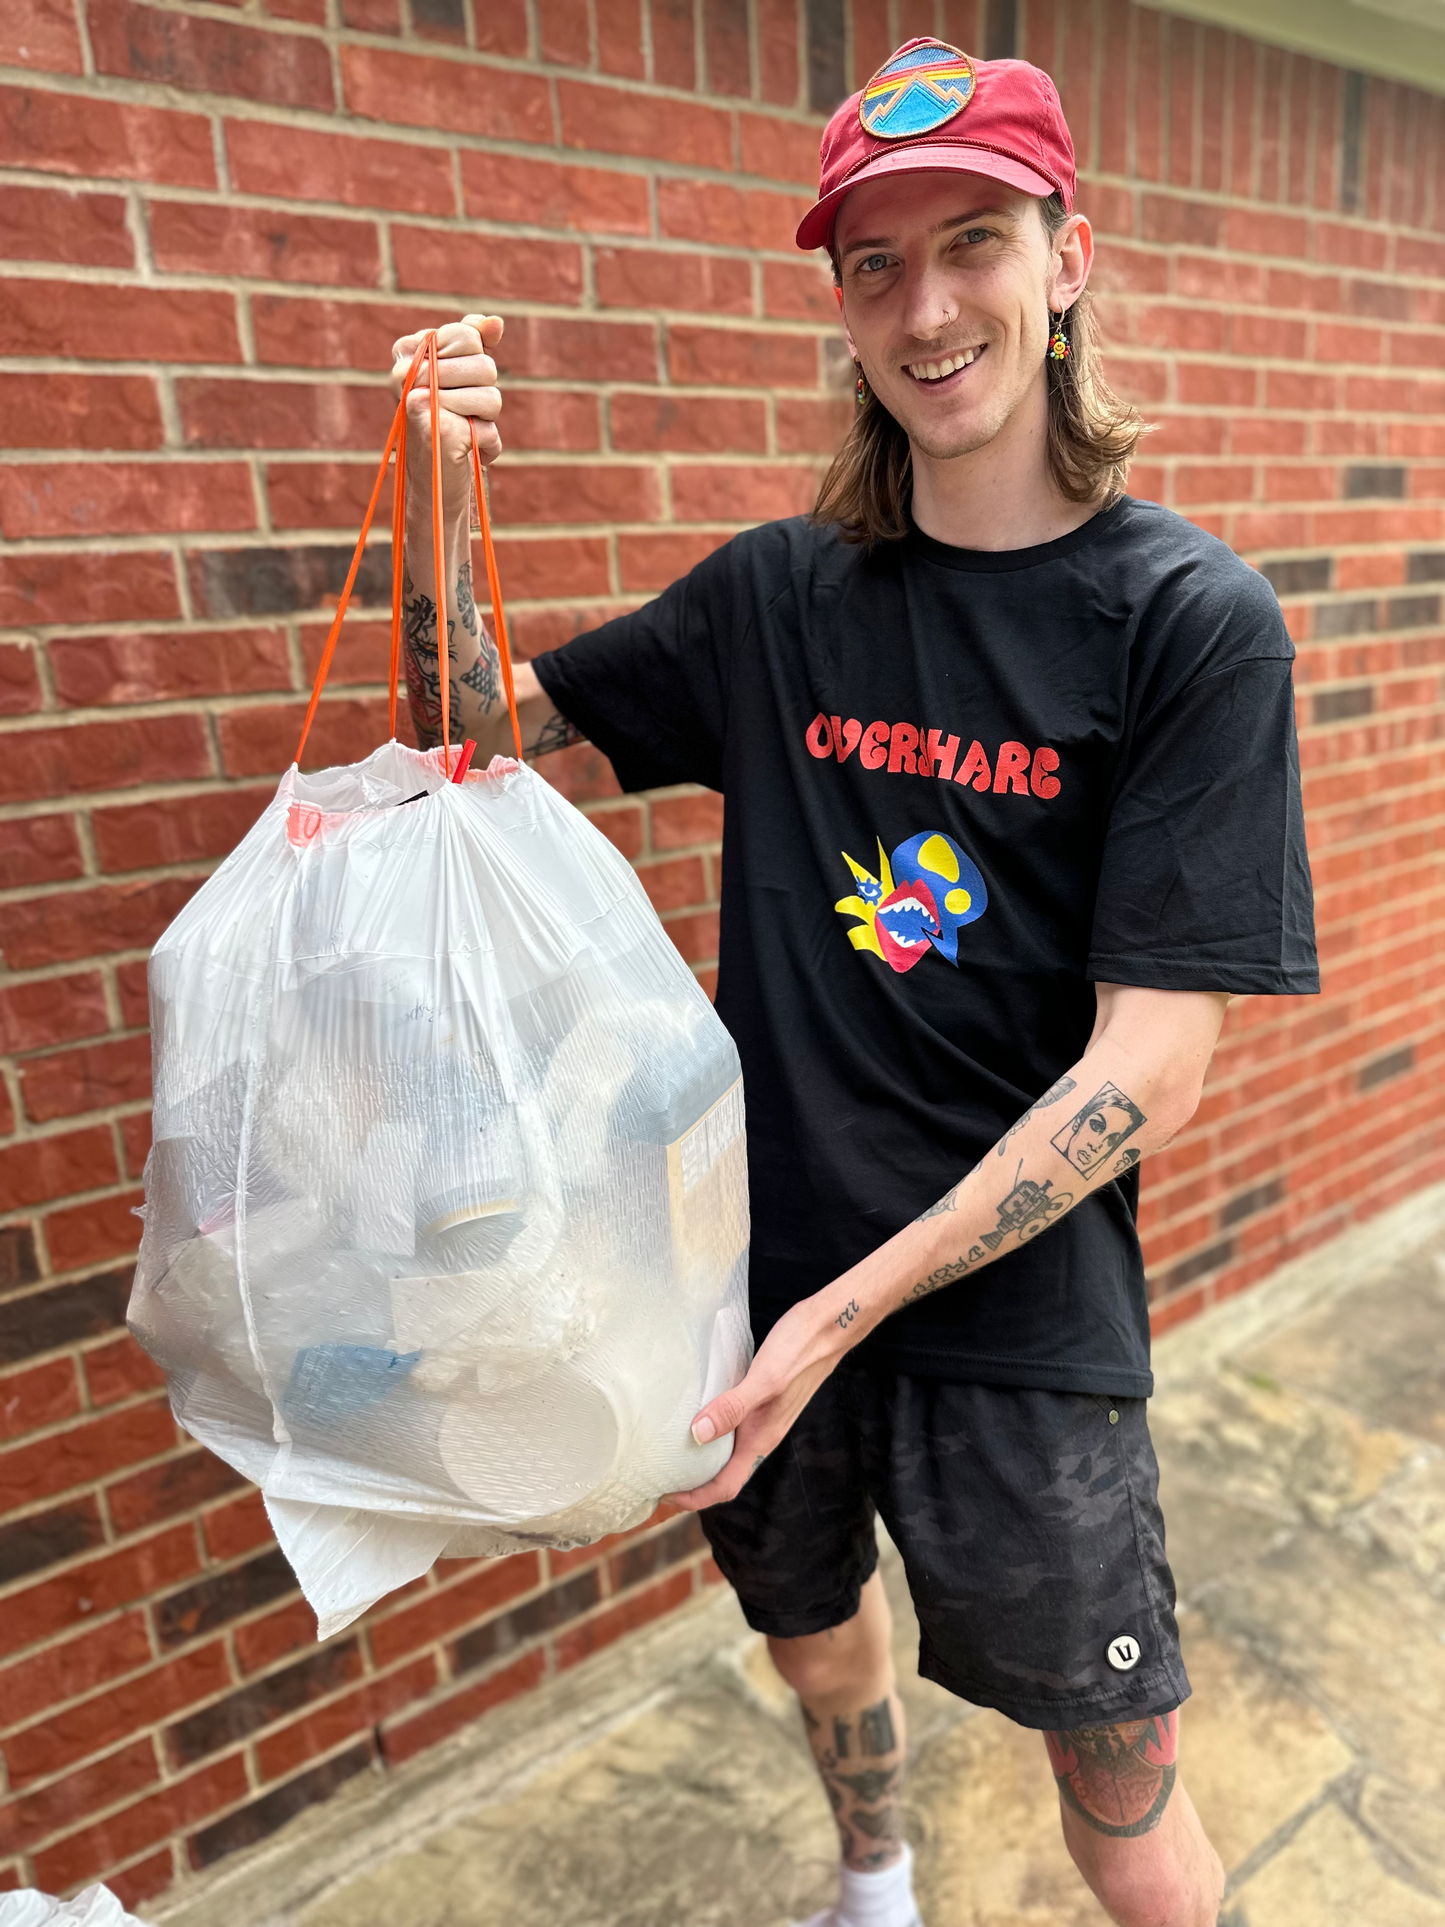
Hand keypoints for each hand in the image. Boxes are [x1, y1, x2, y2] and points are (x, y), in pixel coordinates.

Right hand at [389, 313, 503, 496]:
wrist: (431, 476)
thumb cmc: (447, 420)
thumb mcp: (460, 374)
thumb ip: (474, 341)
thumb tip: (495, 323)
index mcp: (407, 351)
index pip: (466, 335)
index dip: (475, 359)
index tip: (457, 381)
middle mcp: (405, 373)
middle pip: (485, 366)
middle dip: (485, 392)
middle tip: (461, 411)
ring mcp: (419, 401)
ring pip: (491, 398)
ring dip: (487, 420)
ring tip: (464, 429)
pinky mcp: (436, 430)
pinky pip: (489, 430)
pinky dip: (487, 445)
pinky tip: (466, 450)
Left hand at [664, 1295, 853, 1510]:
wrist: (830, 1326)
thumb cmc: (801, 1349)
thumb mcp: (765, 1377)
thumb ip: (733, 1407)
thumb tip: (698, 1434)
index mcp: (762, 1438)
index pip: (726, 1485)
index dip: (695, 1498)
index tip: (665, 1495)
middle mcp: (762, 1435)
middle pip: (724, 1474)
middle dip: (693, 1483)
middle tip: (659, 1474)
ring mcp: (763, 1419)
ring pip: (728, 1452)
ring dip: (701, 1459)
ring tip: (669, 1450)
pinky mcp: (762, 1401)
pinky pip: (732, 1428)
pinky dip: (711, 1431)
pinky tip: (696, 1414)